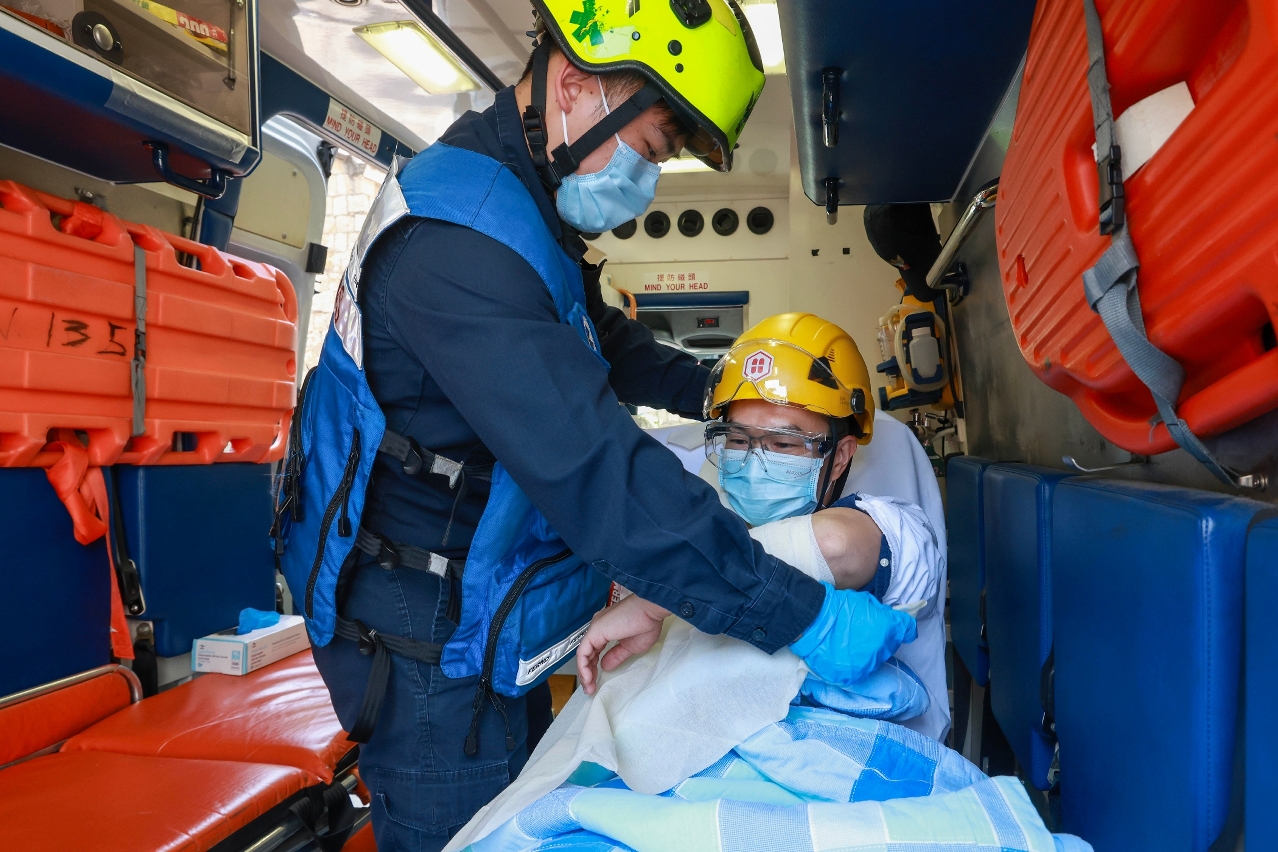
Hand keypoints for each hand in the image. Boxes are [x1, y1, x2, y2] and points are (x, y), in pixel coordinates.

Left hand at [575, 594, 669, 694]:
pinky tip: (589, 678)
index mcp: (606, 629)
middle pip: (587, 654)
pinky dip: (584, 667)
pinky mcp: (594, 632)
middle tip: (590, 689)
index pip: (594, 651)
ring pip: (583, 654)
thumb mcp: (630, 647)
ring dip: (584, 673)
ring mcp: (595, 629)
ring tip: (589, 687)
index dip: (593, 667)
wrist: (649, 611)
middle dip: (587, 673)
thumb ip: (616, 656)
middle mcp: (597, 628)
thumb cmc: (646, 624)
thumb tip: (605, 666)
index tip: (596, 682)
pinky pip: (583, 653)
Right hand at [789, 583, 917, 687]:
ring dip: (867, 654)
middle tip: (863, 632)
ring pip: (874, 661)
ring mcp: (867, 665)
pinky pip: (858, 671)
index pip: (908, 631)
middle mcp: (882, 650)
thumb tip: (890, 617)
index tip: (896, 626)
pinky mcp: (852, 676)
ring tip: (849, 644)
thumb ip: (883, 612)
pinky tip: (842, 655)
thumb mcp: (866, 600)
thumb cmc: (838, 606)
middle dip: (881, 640)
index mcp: (888, 628)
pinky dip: (852, 664)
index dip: (902, 627)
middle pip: (889, 647)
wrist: (813, 621)